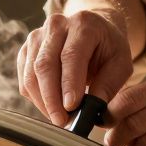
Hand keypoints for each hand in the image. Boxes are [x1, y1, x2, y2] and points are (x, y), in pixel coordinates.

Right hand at [16, 10, 133, 125]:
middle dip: (51, 98)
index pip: (71, 55)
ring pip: (31, 74)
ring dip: (42, 101)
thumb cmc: (108, 49)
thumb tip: (90, 109)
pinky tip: (50, 107)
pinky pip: (25, 79)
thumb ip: (108, 85)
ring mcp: (37, 36)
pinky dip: (35, 98)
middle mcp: (56, 25)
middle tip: (61, 121)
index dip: (69, 83)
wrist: (94, 30)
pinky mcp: (26, 51)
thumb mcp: (120, 64)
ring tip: (58, 118)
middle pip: (45, 64)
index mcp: (83, 24)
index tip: (71, 107)